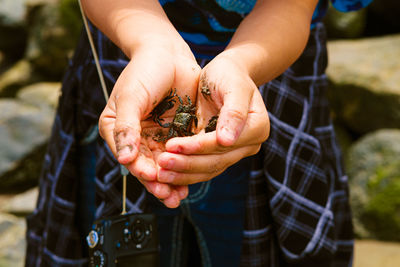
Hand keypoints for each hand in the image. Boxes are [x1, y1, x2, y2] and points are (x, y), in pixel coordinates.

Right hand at [99, 42, 200, 206]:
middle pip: (146, 165)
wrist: (168, 53)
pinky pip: (180, 155)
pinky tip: (191, 181)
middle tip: (169, 196)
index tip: (152, 177)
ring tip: (180, 197)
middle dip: (157, 182)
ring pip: (164, 164)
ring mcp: (156, 136)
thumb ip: (126, 127)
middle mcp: (136, 137)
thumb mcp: (131, 97)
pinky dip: (185, 167)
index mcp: (117, 129)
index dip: (140, 168)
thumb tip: (123, 159)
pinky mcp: (176, 134)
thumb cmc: (144, 71)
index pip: (128, 155)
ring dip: (172, 181)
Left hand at [157, 53, 269, 184]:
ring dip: (183, 174)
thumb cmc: (229, 74)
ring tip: (159, 174)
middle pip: (216, 161)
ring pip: (208, 170)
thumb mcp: (233, 85)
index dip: (197, 146)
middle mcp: (248, 145)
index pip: (223, 143)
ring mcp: (234, 152)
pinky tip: (165, 173)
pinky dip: (183, 173)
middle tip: (161, 164)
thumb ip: (234, 111)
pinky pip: (201, 169)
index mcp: (257, 128)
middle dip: (186, 163)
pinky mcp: (218, 154)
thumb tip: (227, 140)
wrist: (224, 75)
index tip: (171, 144)